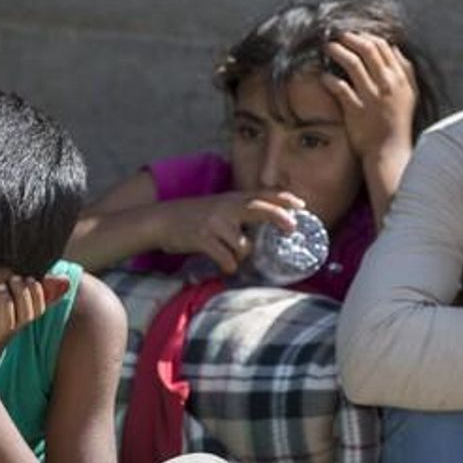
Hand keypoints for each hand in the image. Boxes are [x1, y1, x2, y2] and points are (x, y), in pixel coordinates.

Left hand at [0, 275, 69, 406]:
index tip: (32, 278)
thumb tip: (25, 285)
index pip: (35, 311)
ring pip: (6, 326)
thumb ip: (6, 307)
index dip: (38, 295)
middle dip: (25, 296)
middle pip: (25, 316)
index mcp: (12, 328)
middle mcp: (4, 336)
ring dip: (5, 305)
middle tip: (16, 277)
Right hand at [157, 190, 303, 273]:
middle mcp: (226, 208)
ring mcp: (214, 223)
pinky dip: (229, 266)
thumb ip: (241, 211)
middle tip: (292, 228)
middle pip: (258, 209)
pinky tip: (225, 266)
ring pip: (243, 245)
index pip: (262, 195)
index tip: (302, 205)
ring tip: (233, 256)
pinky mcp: (202, 239)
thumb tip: (267, 224)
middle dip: (278, 217)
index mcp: (232, 199)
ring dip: (243, 255)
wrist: (161, 219)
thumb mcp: (219, 206)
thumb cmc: (194, 216)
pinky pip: (226, 258)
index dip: (283, 199)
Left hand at [321, 32, 417, 160]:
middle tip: (337, 35)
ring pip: (353, 63)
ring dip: (338, 51)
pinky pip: (340, 87)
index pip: (383, 46)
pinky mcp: (356, 110)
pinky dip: (330, 78)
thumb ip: (405, 70)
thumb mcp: (410, 94)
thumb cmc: (398, 123)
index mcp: (400, 78)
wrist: (390, 152)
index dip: (366, 36)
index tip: (353, 34)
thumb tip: (394, 47)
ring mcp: (371, 97)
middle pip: (367, 49)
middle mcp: (387, 84)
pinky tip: (324, 76)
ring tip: (327, 47)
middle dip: (350, 38)